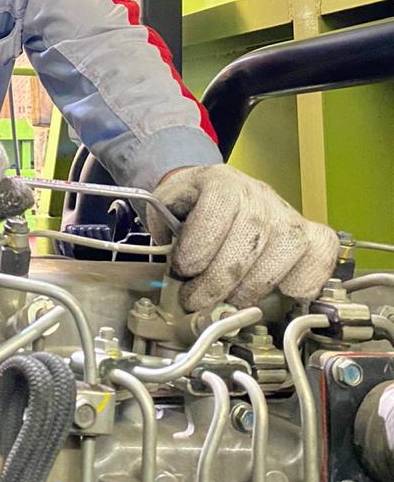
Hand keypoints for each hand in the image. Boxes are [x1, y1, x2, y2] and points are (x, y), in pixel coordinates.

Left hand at [148, 164, 339, 310]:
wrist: (214, 192)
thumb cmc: (191, 205)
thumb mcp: (165, 206)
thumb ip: (161, 228)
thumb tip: (172, 263)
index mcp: (221, 181)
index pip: (217, 211)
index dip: (198, 249)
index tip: (181, 272)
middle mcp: (259, 193)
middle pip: (250, 236)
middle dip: (218, 280)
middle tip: (197, 299)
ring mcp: (288, 214)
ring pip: (284, 249)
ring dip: (252, 286)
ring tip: (228, 300)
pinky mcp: (311, 235)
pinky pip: (320, 257)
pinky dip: (302, 282)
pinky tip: (277, 293)